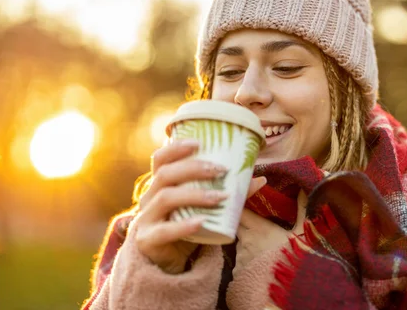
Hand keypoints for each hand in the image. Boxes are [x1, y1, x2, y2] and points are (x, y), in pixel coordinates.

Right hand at [134, 139, 266, 273]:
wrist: (171, 263)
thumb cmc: (188, 227)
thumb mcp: (207, 208)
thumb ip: (229, 193)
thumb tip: (260, 179)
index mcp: (160, 184)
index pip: (160, 159)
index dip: (176, 148)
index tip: (199, 142)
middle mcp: (149, 197)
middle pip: (165, 174)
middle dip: (193, 169)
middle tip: (220, 170)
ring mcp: (146, 219)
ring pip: (165, 198)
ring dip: (195, 194)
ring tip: (219, 196)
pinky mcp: (148, 240)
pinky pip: (164, 231)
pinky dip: (183, 225)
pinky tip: (201, 222)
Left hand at [234, 190, 306, 276]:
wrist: (285, 291)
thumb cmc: (295, 261)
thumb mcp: (302, 234)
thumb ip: (301, 210)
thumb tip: (303, 189)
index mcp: (259, 228)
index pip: (241, 211)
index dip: (241, 206)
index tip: (246, 203)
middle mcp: (246, 240)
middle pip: (237, 225)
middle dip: (242, 223)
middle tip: (255, 224)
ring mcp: (240, 257)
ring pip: (238, 243)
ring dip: (246, 242)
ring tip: (261, 248)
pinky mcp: (237, 272)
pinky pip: (239, 261)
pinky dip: (246, 260)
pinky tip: (258, 263)